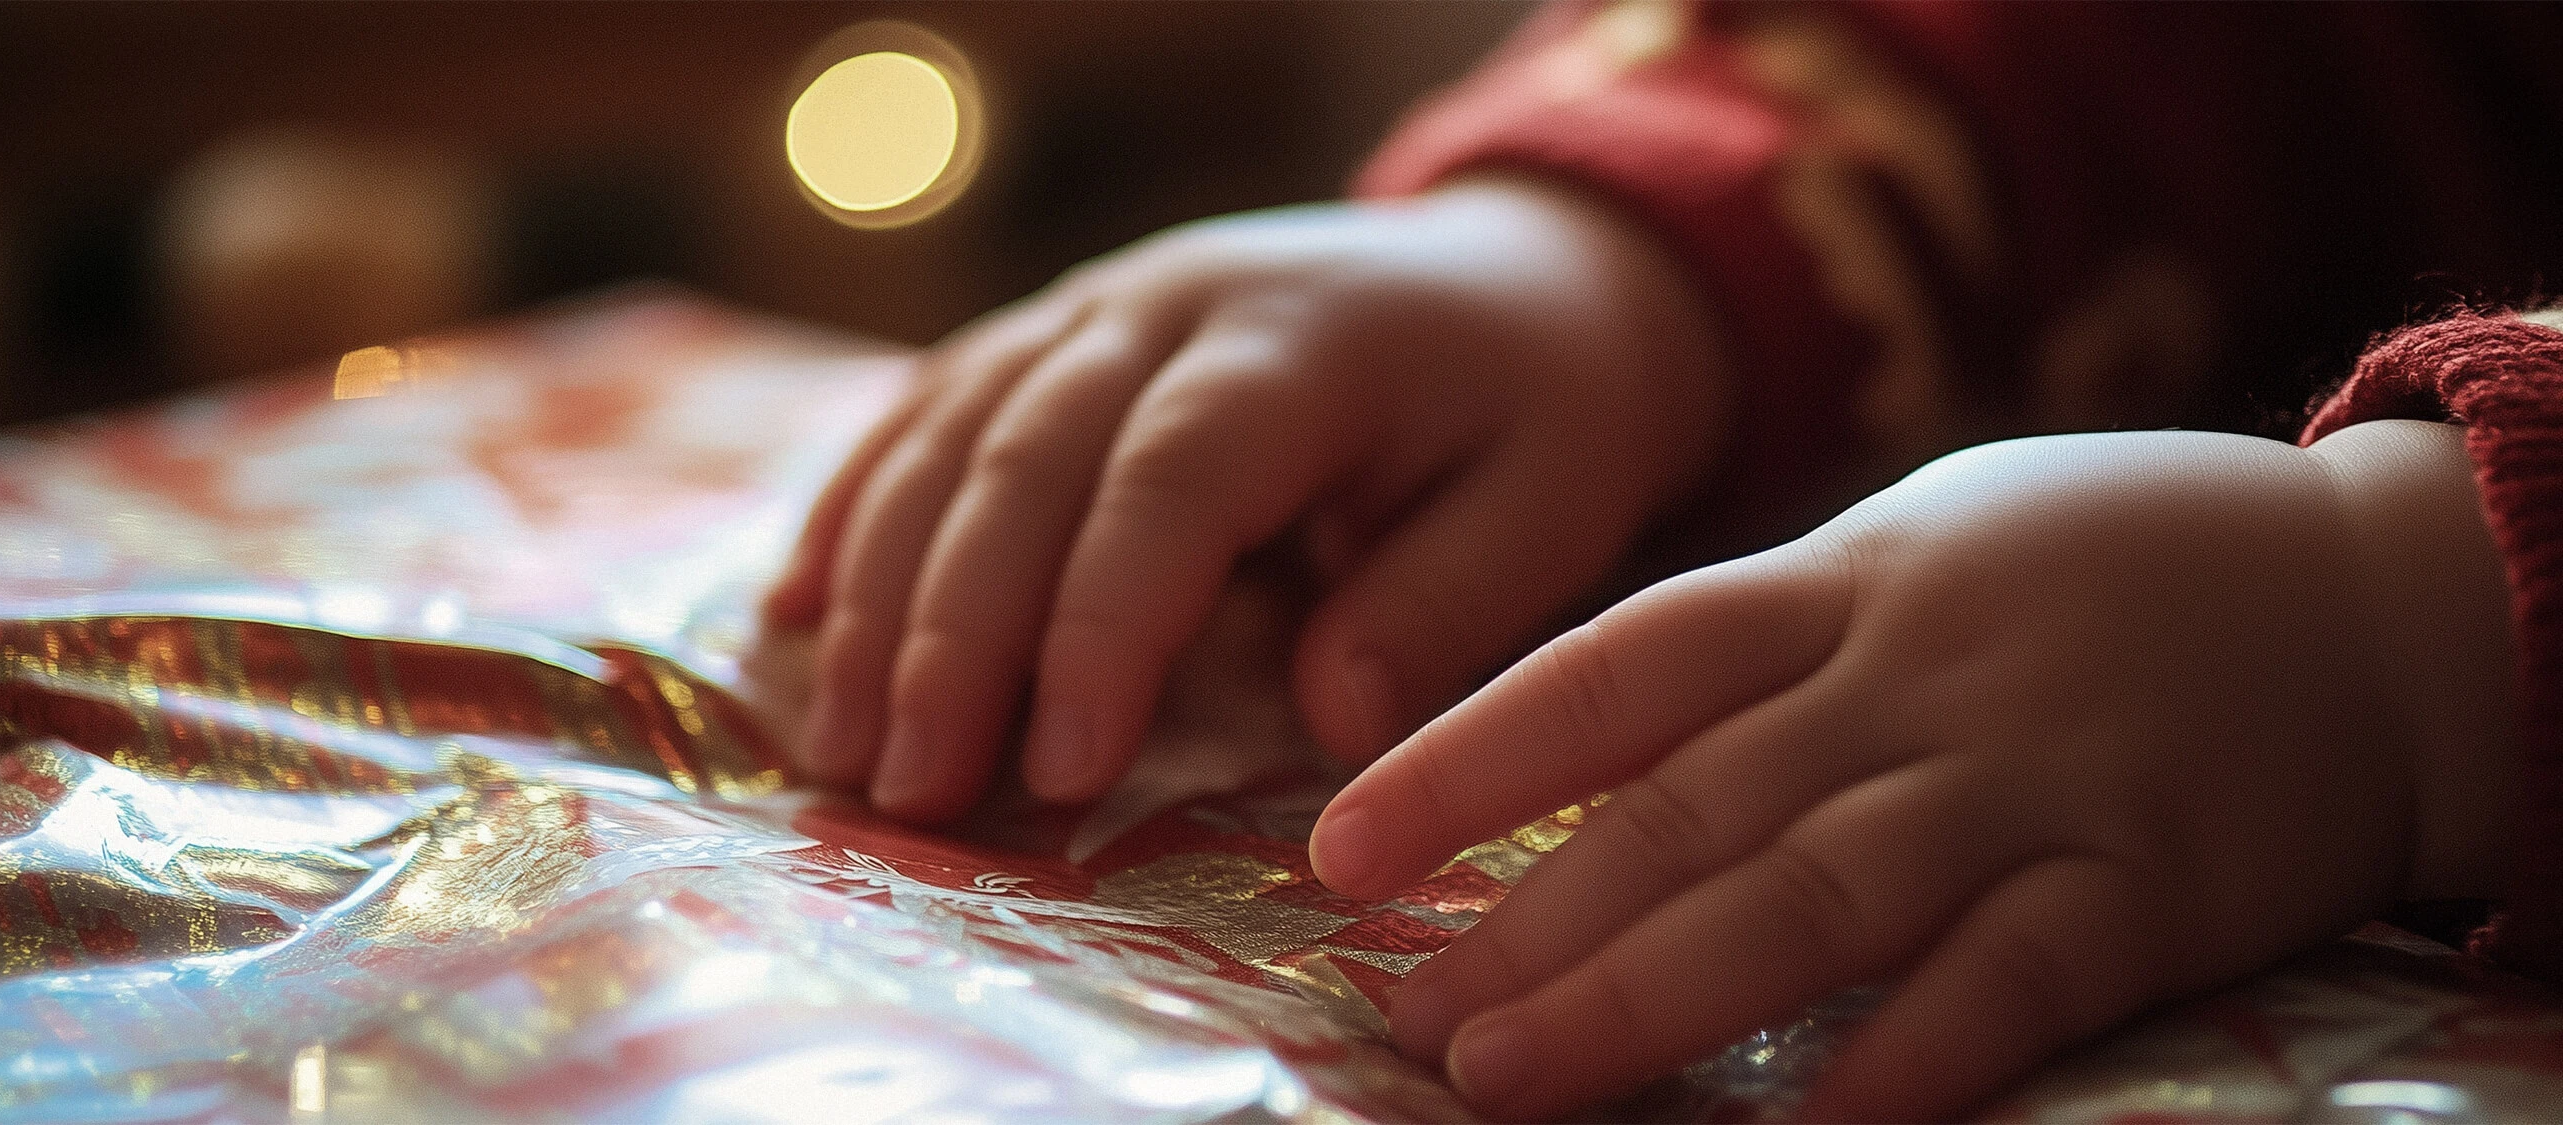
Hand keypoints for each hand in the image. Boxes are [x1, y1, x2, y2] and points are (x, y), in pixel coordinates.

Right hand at [764, 177, 1730, 821]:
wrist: (1518, 269)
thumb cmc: (1539, 406)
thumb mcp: (1554, 501)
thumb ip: (1446, 605)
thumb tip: (1328, 724)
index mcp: (1298, 344)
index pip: (1169, 484)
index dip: (1101, 626)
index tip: (1062, 771)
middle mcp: (1167, 304)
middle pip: (1023, 462)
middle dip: (951, 636)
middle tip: (908, 790)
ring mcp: (1091, 306)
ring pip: (947, 438)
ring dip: (878, 595)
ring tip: (844, 751)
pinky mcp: (1046, 332)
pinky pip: (922, 412)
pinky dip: (852, 514)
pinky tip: (794, 620)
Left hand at [1310, 422, 2520, 1119]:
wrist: (2378, 590)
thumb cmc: (2101, 574)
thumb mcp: (1920, 548)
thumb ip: (1765, 644)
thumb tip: (1571, 762)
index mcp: (1841, 579)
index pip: (1617, 667)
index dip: (1469, 758)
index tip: (1341, 849)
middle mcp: (1913, 676)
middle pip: (1687, 805)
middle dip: (1531, 921)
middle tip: (1409, 1017)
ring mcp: (2031, 780)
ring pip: (1811, 893)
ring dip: (1648, 993)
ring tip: (1508, 1073)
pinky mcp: (2150, 884)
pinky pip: (2012, 977)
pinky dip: (1912, 1049)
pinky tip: (1816, 1120)